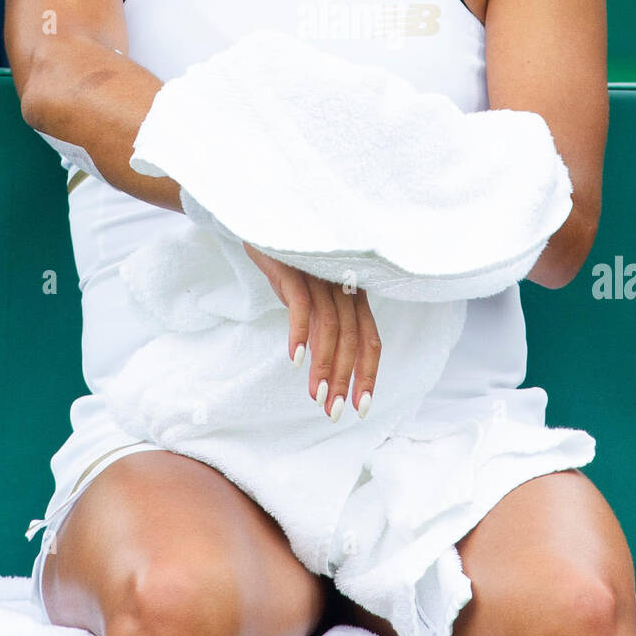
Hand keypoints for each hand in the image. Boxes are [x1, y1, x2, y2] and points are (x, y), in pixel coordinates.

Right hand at [242, 241, 379, 420]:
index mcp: (353, 294)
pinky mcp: (295, 269)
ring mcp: (320, 276)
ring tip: (316, 395)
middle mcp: (343, 285)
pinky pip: (302, 305)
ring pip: (330, 327)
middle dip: (345, 379)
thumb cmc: (290, 263)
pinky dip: (300, 334)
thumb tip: (322, 363)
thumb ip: (321, 325)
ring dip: (323, 365)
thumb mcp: (311, 297)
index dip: (368, 374)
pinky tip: (295, 359)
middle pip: (353, 338)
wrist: (265, 223)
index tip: (360, 408)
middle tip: (334, 412)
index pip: (369, 339)